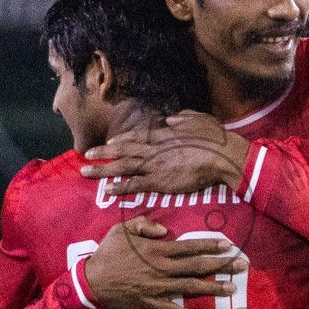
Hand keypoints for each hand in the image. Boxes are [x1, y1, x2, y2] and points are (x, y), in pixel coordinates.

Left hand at [80, 111, 250, 195]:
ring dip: (103, 170)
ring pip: (123, 167)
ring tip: (86, 172)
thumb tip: (172, 119)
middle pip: (122, 150)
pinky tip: (108, 190)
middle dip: (102, 153)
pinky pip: (135, 184)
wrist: (222, 156)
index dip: (120, 140)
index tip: (108, 143)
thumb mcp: (198, 119)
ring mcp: (155, 165)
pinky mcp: (161, 181)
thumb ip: (182, 119)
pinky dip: (121, 186)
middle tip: (86, 155)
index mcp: (162, 134)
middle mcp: (154, 148)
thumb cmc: (215, 138)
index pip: (135, 136)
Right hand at [83, 215, 246, 308]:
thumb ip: (145, 224)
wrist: (92, 282)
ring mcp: (157, 288)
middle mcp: (161, 269)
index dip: (210, 246)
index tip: (227, 246)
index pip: (189, 247)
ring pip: (190, 287)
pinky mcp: (150, 303)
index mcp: (156, 250)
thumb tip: (166, 230)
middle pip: (197, 266)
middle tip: (242, 265)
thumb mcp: (122, 229)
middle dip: (221, 266)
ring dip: (213, 288)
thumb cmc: (107, 253)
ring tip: (232, 288)